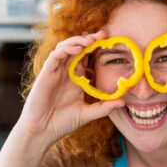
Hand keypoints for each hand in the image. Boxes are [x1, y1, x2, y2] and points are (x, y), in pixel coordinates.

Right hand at [17, 30, 124, 146]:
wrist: (43, 131)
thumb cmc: (62, 122)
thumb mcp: (87, 113)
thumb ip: (104, 107)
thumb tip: (123, 102)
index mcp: (76, 78)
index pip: (86, 57)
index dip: (96, 48)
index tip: (109, 41)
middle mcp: (65, 72)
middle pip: (76, 48)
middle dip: (88, 39)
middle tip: (102, 34)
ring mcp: (55, 71)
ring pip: (65, 48)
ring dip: (77, 41)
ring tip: (90, 40)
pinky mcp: (46, 73)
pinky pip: (55, 56)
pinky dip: (66, 49)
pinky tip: (78, 49)